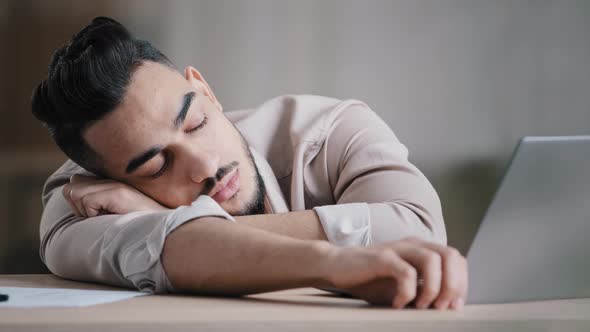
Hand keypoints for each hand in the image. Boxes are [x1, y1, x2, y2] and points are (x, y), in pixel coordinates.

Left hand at [62, 174, 166, 216]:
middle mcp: (112, 178)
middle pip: (70, 188)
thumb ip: (97, 198)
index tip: (98, 214)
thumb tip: (73, 187)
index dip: (81, 202)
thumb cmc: (139, 225)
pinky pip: (86, 201)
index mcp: (111, 181)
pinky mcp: (116, 192)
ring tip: (107, 217)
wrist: (164, 228)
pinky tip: (111, 216)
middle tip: (101, 216)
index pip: (75, 183)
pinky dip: (92, 214)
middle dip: (79, 207)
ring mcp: (115, 183)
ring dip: (85, 212)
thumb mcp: (115, 211)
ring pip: (74, 194)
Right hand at [324, 237, 467, 309]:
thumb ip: (425, 289)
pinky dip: (408, 293)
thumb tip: (448, 306)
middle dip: (453, 285)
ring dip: (433, 288)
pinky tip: (397, 303)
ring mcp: (398, 249)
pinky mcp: (382, 257)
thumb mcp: (403, 285)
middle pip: (451, 256)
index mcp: (422, 249)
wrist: (336, 267)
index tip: (453, 306)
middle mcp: (414, 245)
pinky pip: (406, 273)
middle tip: (441, 307)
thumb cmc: (370, 278)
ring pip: (433, 261)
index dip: (462, 283)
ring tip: (421, 306)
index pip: (457, 259)